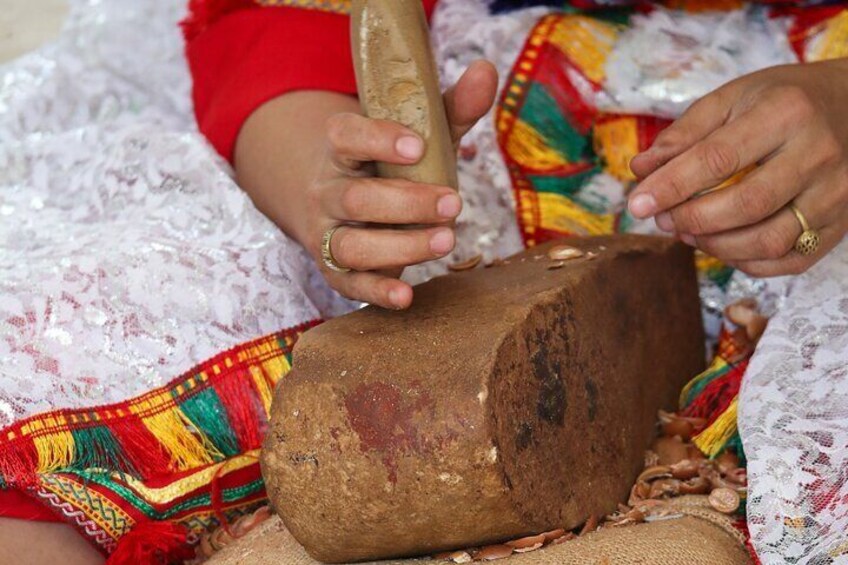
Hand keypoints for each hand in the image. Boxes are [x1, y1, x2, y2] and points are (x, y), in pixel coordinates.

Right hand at [299, 61, 496, 308]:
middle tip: (454, 203)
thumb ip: (450, 109)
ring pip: (351, 245)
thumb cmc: (389, 167)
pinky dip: (377, 292)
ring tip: (447, 240)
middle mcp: (327, 190)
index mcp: (341, 148)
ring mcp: (328, 233)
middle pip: (356, 199)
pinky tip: (406, 296)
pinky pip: (350, 284)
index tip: (416, 145)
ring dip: (400, 246)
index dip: (377, 140)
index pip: (345, 135)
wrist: (339, 204)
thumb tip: (486, 70)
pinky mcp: (337, 270)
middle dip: (407, 203)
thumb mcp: (418, 135)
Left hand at [628, 59, 847, 276]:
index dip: (671, 186)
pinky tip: (722, 244)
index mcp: (786, 114)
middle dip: (691, 219)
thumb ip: (684, 134)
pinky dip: (746, 262)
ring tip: (687, 231)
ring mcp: (836, 193)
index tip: (637, 205)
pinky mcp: (841, 223)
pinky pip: (789, 260)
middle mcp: (818, 154)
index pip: (718, 159)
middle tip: (662, 219)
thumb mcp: (733, 99)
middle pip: (744, 206)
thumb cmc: (785, 100)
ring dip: (715, 246)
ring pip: (768, 241)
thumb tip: (641, 170)